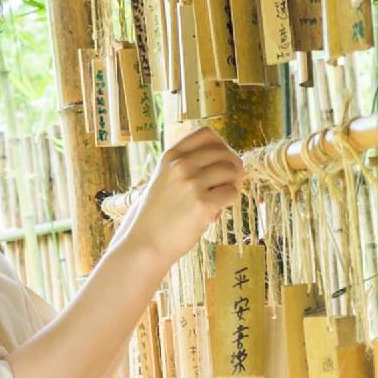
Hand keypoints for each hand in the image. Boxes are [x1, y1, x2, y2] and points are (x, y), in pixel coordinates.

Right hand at [122, 128, 244, 266]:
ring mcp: (191, 183)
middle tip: (227, 185)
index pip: (207, 134)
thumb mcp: (165, 180)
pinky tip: (214, 213)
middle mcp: (181, 165)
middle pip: (225, 152)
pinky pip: (232, 193)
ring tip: (218, 200)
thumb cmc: (158, 216)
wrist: (144, 243)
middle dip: (233, 168)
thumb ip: (188, 168)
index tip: (220, 163)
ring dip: (231, 186)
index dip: (221, 147)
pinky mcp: (202, 203)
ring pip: (232, 171)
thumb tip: (233, 163)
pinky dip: (229, 203)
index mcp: (171, 156)